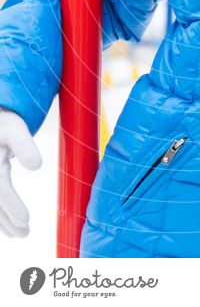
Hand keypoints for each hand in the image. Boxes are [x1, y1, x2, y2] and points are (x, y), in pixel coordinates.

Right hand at [0, 107, 41, 236]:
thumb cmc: (4, 125)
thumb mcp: (16, 130)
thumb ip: (25, 147)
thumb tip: (36, 166)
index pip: (0, 187)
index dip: (11, 205)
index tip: (25, 219)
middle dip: (7, 220)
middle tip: (24, 233)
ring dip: (1, 223)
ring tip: (18, 234)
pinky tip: (4, 228)